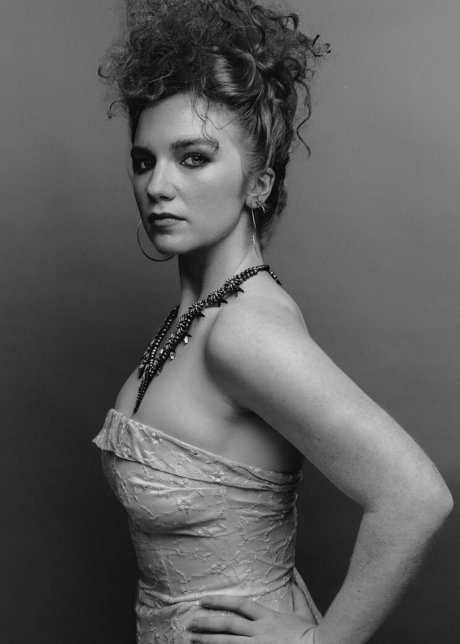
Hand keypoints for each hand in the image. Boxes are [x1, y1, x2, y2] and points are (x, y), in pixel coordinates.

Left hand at [186, 586, 317, 643]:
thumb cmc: (312, 635)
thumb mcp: (303, 614)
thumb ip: (298, 596)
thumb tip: (296, 578)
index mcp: (267, 617)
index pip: (239, 605)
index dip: (220, 601)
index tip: (204, 601)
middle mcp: (259, 631)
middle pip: (227, 625)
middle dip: (207, 623)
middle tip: (190, 623)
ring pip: (227, 643)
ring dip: (207, 641)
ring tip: (191, 639)